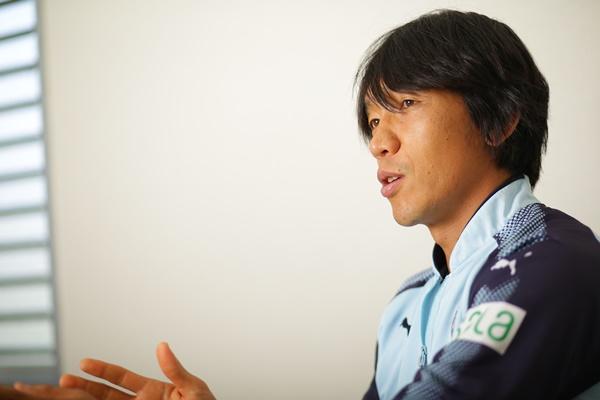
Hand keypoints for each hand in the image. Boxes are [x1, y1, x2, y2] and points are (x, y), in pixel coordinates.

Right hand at [15, 343, 214, 399]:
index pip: (122, 378)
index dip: (102, 370)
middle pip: (106, 395)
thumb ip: (175, 370)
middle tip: (63, 381)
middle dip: (85, 388)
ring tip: (66, 397)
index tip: (83, 363)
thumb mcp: (193, 388)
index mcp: (153, 390)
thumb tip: (161, 345)